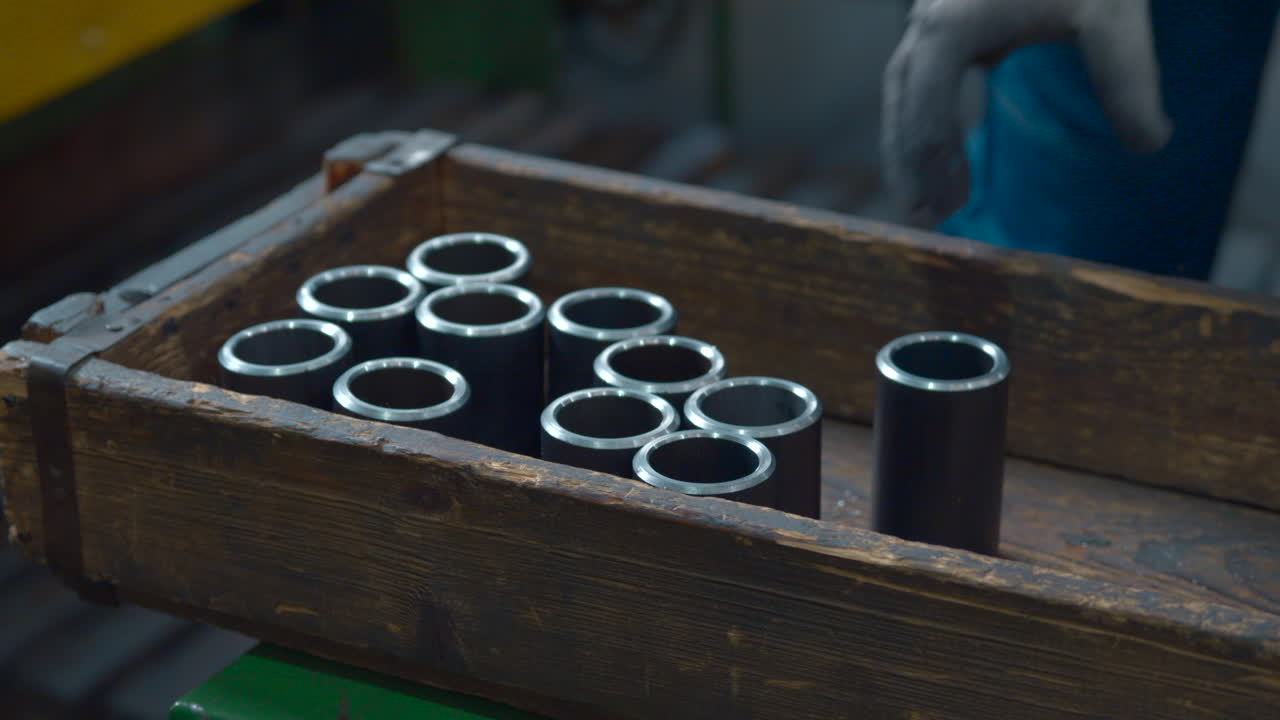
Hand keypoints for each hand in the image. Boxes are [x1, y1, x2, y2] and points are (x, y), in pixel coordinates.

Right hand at [881, 0, 1173, 227]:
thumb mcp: (1112, 18)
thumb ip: (1129, 83)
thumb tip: (1152, 145)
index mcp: (952, 29)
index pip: (926, 114)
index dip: (935, 168)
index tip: (951, 210)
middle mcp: (927, 23)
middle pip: (899, 107)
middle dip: (909, 165)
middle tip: (925, 217)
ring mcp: (930, 17)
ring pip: (901, 92)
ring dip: (911, 144)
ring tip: (931, 195)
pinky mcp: (945, 17)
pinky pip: (919, 77)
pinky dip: (925, 117)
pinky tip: (950, 147)